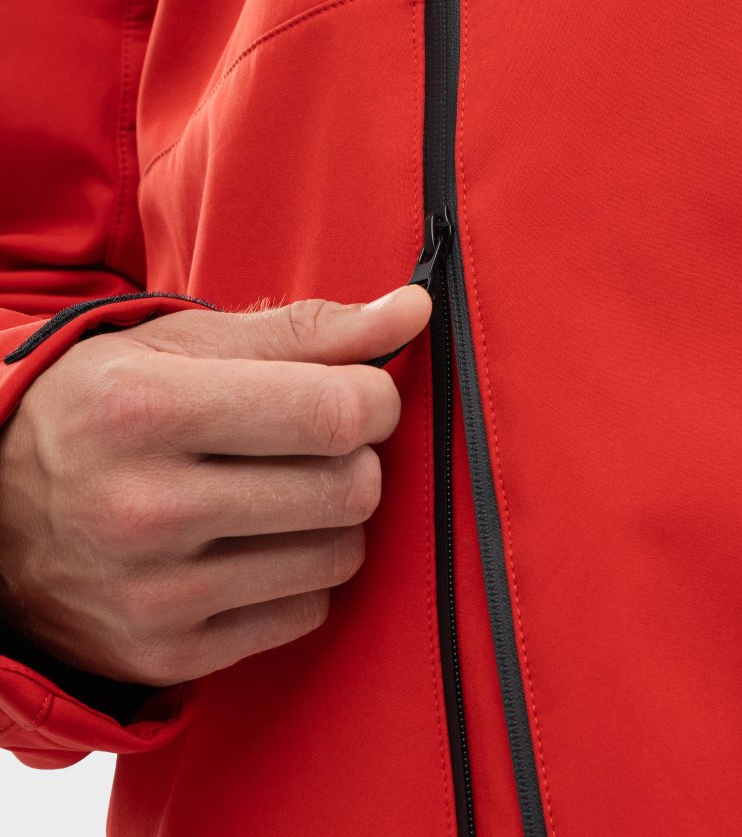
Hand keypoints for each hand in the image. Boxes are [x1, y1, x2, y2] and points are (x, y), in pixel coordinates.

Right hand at [0, 286, 431, 686]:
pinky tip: (255, 542)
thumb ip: (309, 329)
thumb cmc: (105, 406)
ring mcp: (153, 594)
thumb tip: (414, 310)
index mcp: (148, 409)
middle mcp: (143, 508)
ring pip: (340, 555)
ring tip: (285, 488)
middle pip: (349, 489)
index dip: (376, 397)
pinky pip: (306, 613)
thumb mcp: (185, 345)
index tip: (361, 391)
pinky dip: (301, 574)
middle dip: (357, 456)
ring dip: (335, 516)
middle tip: (319, 441)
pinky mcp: (168, 653)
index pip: (334, 412)